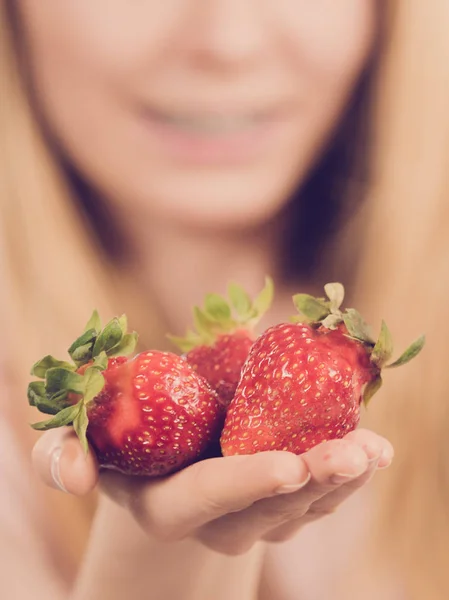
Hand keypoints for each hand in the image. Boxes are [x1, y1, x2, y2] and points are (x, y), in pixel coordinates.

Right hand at [33, 428, 392, 554]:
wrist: (166, 457)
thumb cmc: (125, 445)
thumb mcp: (86, 446)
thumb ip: (64, 457)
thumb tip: (75, 478)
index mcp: (170, 505)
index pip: (209, 498)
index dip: (246, 481)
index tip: (288, 462)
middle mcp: (218, 520)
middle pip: (270, 509)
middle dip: (313, 481)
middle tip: (352, 452)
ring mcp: (257, 515)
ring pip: (305, 507)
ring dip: (344, 479)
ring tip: (376, 449)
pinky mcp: (284, 503)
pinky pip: (322, 495)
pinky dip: (350, 473)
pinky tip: (374, 449)